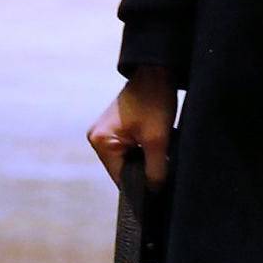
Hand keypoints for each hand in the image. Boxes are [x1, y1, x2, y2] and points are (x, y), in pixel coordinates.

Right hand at [88, 65, 177, 186]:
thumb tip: (154, 191)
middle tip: (164, 168)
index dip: (140, 186)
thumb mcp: (158, 139)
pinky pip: (130, 149)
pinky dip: (144, 151)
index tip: (159, 189)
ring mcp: (105, 132)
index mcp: (100, 141)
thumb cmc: (155, 100)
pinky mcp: (116, 128)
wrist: (157, 71)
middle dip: (144, 170)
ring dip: (145, 160)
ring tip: (162, 154)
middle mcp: (97, 137)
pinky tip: (157, 146)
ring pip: (129, 160)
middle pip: (123, 169)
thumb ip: (155, 169)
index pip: (120, 178)